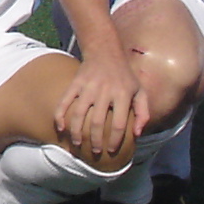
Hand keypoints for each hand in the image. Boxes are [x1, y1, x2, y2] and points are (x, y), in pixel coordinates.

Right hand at [53, 53, 147, 167]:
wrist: (105, 51)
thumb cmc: (125, 76)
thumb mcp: (140, 91)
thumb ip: (143, 112)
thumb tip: (138, 134)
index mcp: (123, 94)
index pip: (119, 123)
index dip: (115, 140)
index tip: (112, 150)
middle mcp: (105, 91)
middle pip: (97, 122)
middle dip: (95, 141)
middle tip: (95, 151)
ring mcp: (88, 87)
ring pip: (79, 114)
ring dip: (77, 132)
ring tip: (77, 144)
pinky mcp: (75, 83)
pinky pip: (64, 101)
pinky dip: (60, 115)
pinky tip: (60, 128)